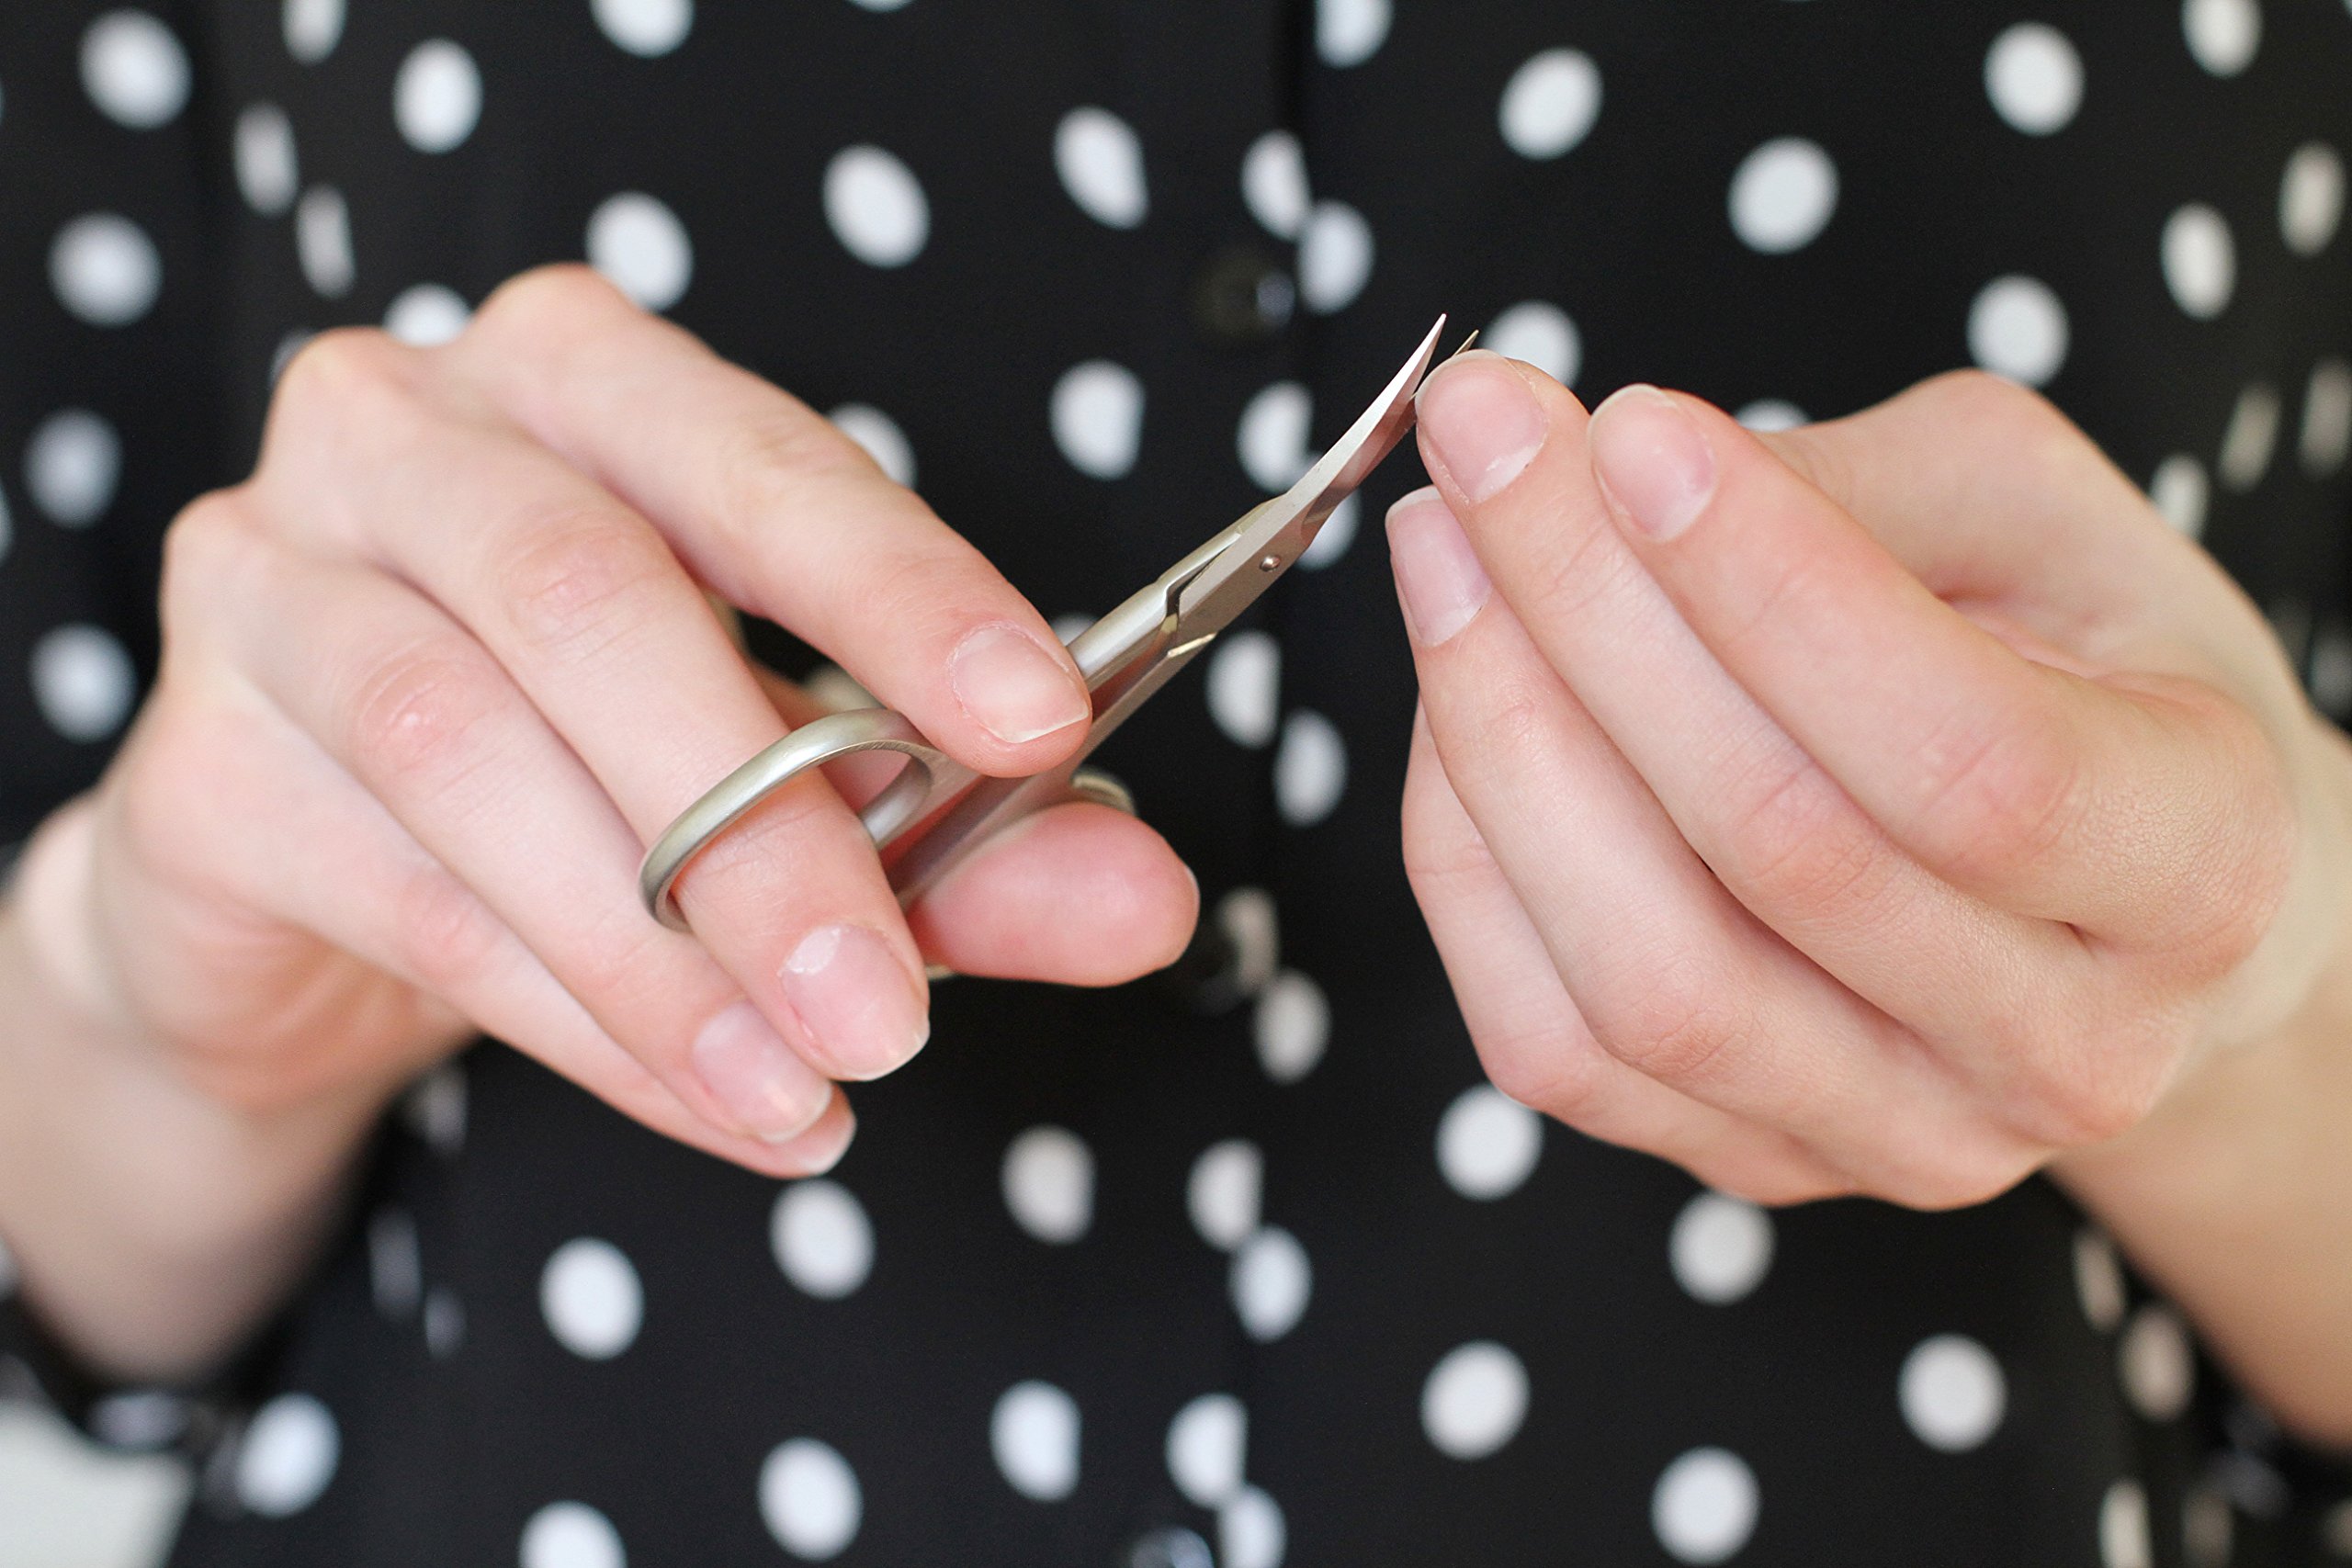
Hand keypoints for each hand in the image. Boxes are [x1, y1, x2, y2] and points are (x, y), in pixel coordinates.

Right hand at [16, 265, 1195, 1177]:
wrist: (315, 876)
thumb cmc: (586, 763)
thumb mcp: (795, 779)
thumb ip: (966, 834)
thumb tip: (1144, 898)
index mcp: (586, 381)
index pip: (761, 461)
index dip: (902, 591)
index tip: (1041, 724)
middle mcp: (408, 433)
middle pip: (594, 600)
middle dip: (767, 821)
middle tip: (895, 996)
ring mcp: (269, 578)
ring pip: (473, 753)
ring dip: (666, 949)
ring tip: (817, 1074)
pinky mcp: (195, 765)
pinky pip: (404, 890)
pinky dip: (585, 1018)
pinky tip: (718, 1095)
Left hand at [1389, 354, 2351, 1208]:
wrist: (2119, 899)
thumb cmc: (2090, 677)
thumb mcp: (2043, 525)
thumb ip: (1855, 491)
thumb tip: (1608, 469)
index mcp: (2198, 864)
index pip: (1968, 758)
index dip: (1772, 588)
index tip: (1628, 427)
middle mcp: (2067, 1045)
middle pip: (1777, 850)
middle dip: (1588, 613)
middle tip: (1481, 439)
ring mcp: (1903, 1133)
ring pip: (1645, 978)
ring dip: (1499, 737)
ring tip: (1441, 552)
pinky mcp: (1754, 1161)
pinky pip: (1552, 1042)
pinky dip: (1468, 862)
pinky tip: (1453, 705)